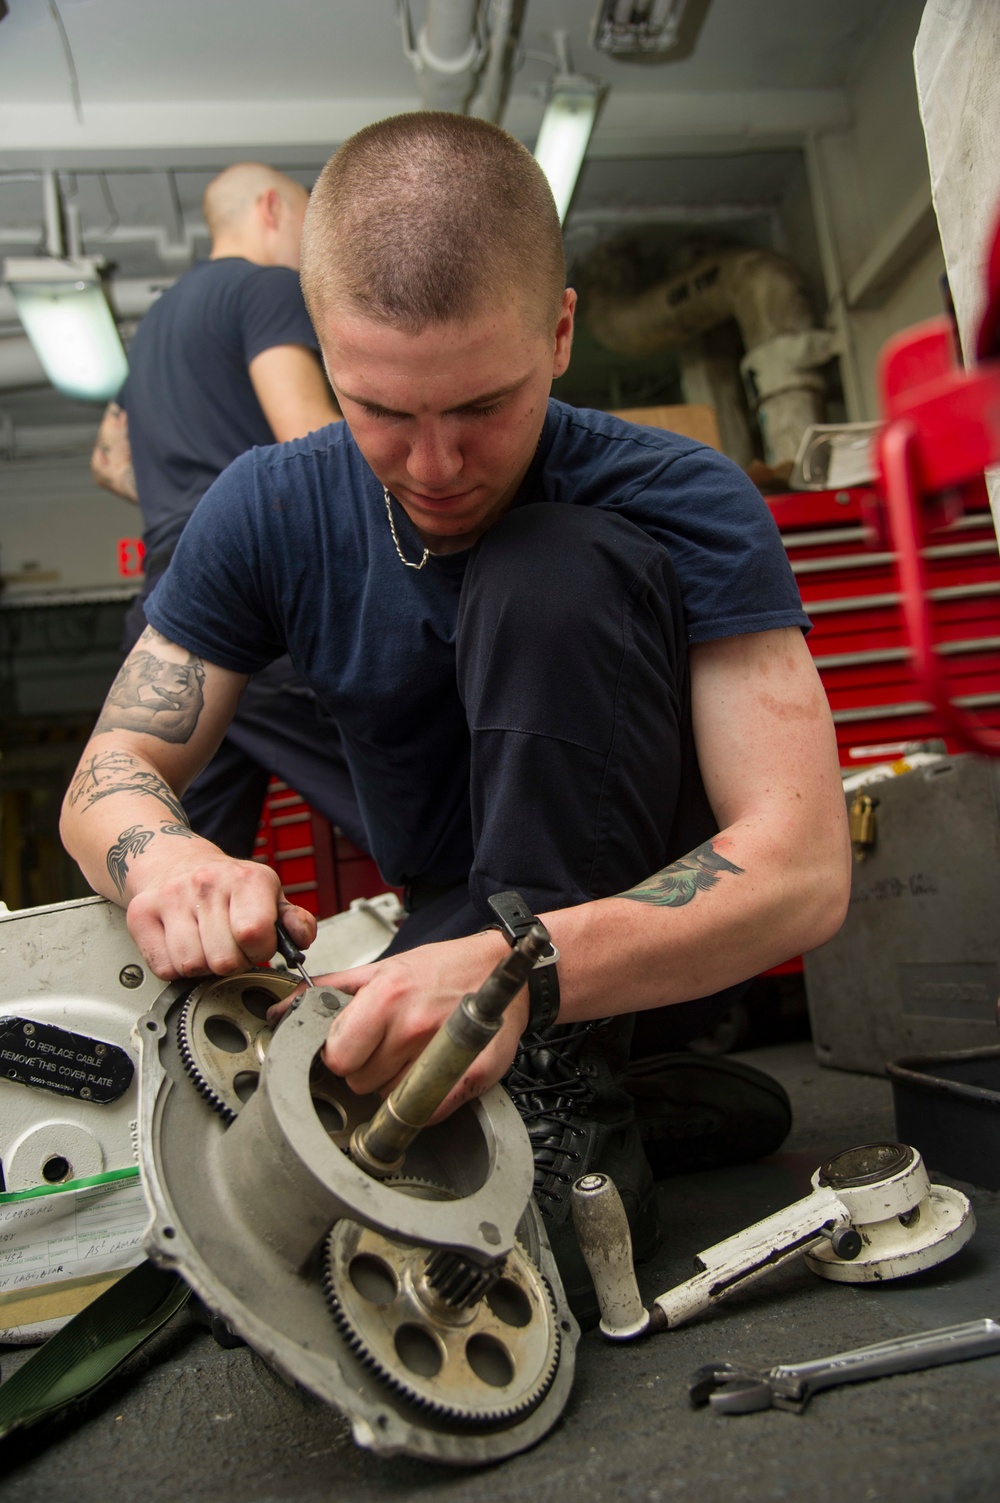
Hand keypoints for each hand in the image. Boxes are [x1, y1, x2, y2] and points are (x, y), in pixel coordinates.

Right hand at [125, 849, 315, 979]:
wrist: (174, 860)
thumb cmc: (226, 884)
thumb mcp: (268, 894)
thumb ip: (294, 920)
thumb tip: (301, 936)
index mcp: (247, 879)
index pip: (254, 934)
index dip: (259, 951)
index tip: (255, 945)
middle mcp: (206, 883)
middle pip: (223, 959)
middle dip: (231, 962)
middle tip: (229, 947)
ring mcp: (171, 897)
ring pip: (191, 966)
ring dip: (202, 966)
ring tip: (205, 945)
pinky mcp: (141, 913)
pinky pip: (163, 968)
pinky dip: (175, 968)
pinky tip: (182, 946)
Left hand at [272, 931, 524, 1119]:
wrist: (500, 969)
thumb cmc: (441, 969)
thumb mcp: (381, 969)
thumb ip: (328, 992)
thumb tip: (282, 1010)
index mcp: (386, 996)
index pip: (338, 1056)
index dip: (340, 1054)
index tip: (352, 1046)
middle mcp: (413, 1025)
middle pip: (360, 1082)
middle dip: (365, 1069)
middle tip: (386, 1046)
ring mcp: (443, 1053)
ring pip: (389, 1098)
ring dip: (394, 1083)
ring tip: (412, 1052)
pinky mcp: (470, 1076)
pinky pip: (427, 1110)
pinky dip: (424, 1097)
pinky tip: (431, 1069)